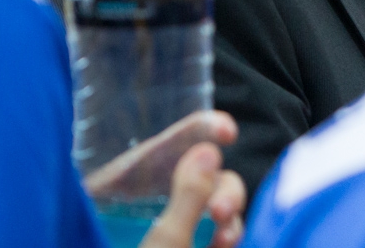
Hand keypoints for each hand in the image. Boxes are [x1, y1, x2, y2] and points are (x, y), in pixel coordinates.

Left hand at [82, 111, 245, 247]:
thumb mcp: (163, 241)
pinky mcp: (179, 242)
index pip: (173, 141)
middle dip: (224, 187)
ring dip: (229, 215)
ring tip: (225, 238)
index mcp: (135, 181)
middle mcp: (153, 197)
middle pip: (204, 175)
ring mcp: (168, 226)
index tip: (226, 132)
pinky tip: (224, 243)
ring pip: (213, 206)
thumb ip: (188, 198)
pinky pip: (211, 236)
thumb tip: (210, 151)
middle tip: (220, 212)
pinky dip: (223, 238)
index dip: (203, 127)